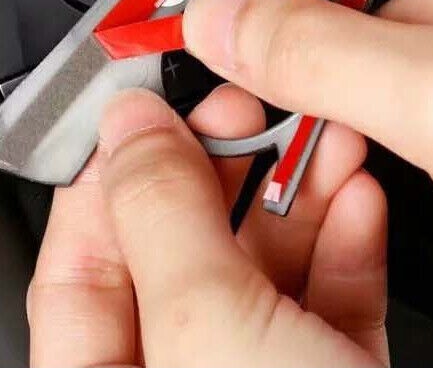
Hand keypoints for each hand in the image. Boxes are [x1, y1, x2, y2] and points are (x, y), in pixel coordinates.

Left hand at [28, 88, 387, 366]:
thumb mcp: (203, 326)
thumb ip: (161, 216)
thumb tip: (130, 125)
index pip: (76, 264)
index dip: (106, 174)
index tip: (141, 109)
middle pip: (178, 250)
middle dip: (220, 166)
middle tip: (246, 106)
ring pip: (260, 267)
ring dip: (297, 192)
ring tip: (322, 134)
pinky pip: (326, 300)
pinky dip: (344, 244)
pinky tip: (356, 198)